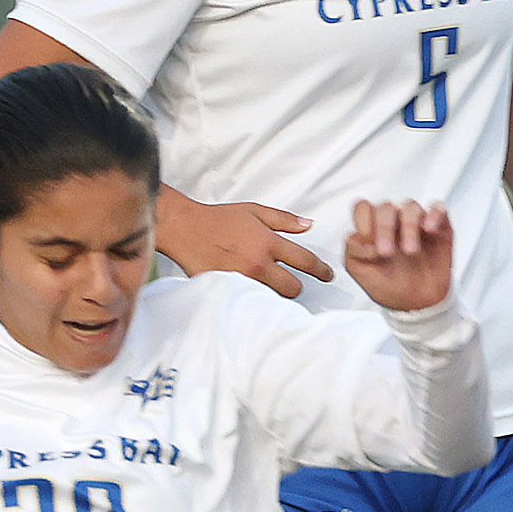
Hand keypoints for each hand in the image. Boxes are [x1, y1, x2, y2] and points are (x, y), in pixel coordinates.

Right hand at [155, 188, 333, 297]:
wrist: (185, 229)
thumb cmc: (217, 219)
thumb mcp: (254, 211)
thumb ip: (283, 220)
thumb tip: (308, 225)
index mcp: (267, 242)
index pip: (305, 261)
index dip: (321, 270)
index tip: (328, 275)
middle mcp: (258, 263)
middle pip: (293, 288)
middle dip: (297, 286)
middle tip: (292, 282)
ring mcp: (243, 279)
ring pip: (273, 298)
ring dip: (275, 293)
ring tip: (268, 284)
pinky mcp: (228, 290)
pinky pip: (251, 300)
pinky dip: (256, 296)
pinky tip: (253, 291)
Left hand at [343, 200, 455, 312]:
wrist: (417, 305)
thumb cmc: (389, 287)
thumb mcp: (361, 272)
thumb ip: (353, 250)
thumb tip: (358, 236)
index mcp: (372, 228)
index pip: (364, 208)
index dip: (364, 222)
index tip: (369, 244)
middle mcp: (393, 222)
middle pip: (386, 208)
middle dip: (385, 228)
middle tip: (387, 252)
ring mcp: (416, 223)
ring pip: (410, 207)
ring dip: (409, 227)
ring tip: (410, 251)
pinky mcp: (439, 227)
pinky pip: (438, 210)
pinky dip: (434, 215)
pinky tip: (429, 229)